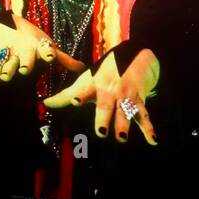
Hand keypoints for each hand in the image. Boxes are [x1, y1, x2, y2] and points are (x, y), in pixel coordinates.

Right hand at [0, 14, 84, 92]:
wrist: (7, 27)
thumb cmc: (33, 41)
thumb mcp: (48, 47)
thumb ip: (64, 60)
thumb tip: (83, 69)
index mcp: (40, 48)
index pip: (45, 50)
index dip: (48, 53)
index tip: (49, 56)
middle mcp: (26, 50)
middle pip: (26, 58)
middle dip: (26, 63)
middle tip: (26, 68)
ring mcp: (11, 54)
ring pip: (9, 64)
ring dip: (8, 70)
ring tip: (6, 77)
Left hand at [43, 48, 159, 144]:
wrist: (133, 57)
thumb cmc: (104, 74)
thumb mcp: (86, 81)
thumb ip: (65, 95)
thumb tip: (45, 104)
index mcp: (94, 86)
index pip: (84, 90)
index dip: (79, 95)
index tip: (75, 100)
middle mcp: (109, 91)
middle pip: (106, 106)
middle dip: (104, 118)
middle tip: (102, 132)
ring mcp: (124, 96)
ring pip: (124, 112)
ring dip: (124, 125)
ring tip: (121, 138)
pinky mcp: (139, 101)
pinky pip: (144, 116)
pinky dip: (149, 129)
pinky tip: (153, 141)